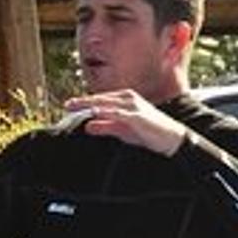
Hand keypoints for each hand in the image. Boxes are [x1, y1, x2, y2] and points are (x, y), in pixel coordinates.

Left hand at [60, 89, 189, 156]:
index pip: (100, 99)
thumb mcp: (122, 130)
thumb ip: (105, 126)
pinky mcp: (137, 116)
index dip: (85, 102)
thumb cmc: (147, 132)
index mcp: (125, 99)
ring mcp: (133, 106)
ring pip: (106, 104)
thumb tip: (87, 126)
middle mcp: (128, 98)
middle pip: (100, 99)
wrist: (171, 138)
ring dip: (90, 105)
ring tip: (75, 108)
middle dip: (83, 102)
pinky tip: (94, 114)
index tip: (70, 106)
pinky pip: (117, 113)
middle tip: (66, 105)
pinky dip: (105, 113)